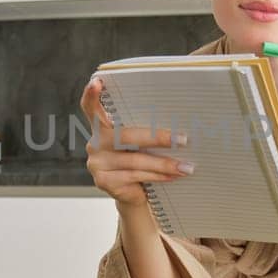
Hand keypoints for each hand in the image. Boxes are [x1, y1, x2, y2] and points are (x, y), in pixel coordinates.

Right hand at [80, 77, 191, 206]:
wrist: (135, 195)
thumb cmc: (141, 161)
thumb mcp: (140, 144)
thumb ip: (144, 129)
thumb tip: (179, 123)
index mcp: (101, 127)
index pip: (91, 107)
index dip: (92, 95)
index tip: (97, 82)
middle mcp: (94, 143)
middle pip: (124, 136)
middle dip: (157, 137)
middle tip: (183, 139)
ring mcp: (97, 163)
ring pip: (134, 159)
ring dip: (164, 163)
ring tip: (186, 166)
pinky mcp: (103, 181)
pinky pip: (135, 175)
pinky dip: (158, 176)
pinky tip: (173, 176)